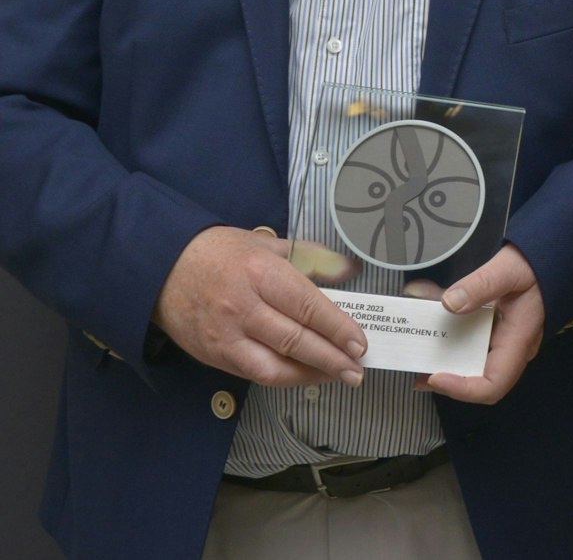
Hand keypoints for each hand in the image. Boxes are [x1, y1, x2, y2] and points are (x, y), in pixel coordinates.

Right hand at [151, 226, 366, 386]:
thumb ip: (312, 259)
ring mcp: (225, 336)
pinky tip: (304, 374)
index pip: (309, 307)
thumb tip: (348, 271)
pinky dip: (283, 377)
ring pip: (274, 368)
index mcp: (261, 274)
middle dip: (332, 360)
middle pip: (295, 341)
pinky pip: (253, 373)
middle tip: (357, 370)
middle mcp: (242, 308)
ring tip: (336, 377)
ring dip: (310, 377)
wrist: (162, 267)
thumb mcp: (269, 245)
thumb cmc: (220, 253)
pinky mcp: (213, 355)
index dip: (339, 329)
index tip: (360, 343)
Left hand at [419, 244, 543, 403]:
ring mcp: (499, 341)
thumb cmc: (536, 266)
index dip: (462, 389)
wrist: (550, 257)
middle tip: (415, 364)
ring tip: (415, 340)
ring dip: (439, 352)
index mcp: (517, 342)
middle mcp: (508, 349)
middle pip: (474, 377)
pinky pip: (466, 339)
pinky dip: (445, 330)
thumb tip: (449, 304)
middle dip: (442, 373)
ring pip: (466, 359)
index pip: (493, 384)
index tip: (434, 376)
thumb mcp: (509, 270)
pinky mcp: (490, 330)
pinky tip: (427, 309)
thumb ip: (481, 285)